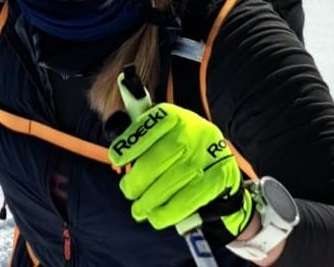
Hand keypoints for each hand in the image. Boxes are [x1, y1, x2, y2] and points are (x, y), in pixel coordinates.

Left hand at [110, 103, 252, 240]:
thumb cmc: (181, 145)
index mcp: (176, 116)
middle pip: (159, 158)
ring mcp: (207, 155)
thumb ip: (140, 132)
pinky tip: (156, 216)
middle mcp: (193, 132)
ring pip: (172, 182)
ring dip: (150, 200)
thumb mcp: (164, 130)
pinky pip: (189, 199)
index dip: (132, 141)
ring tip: (138, 209)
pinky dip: (168, 212)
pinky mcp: (219, 178)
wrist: (219, 158)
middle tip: (128, 191)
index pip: (152, 124)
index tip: (115, 156)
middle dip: (138, 180)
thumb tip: (115, 132)